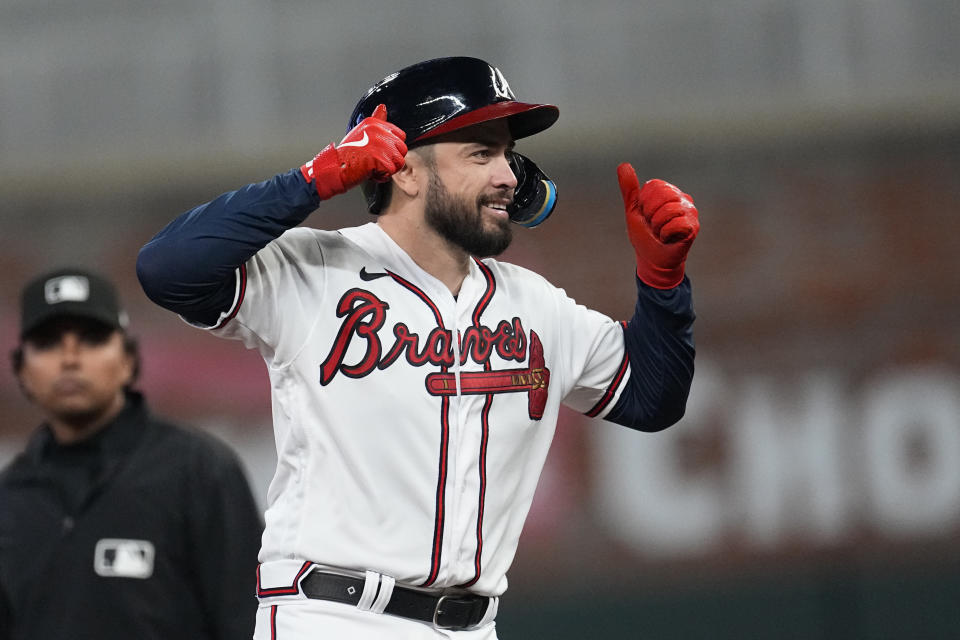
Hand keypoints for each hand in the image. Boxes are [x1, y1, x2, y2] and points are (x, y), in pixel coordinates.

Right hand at [300, 104, 407, 200]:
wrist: (336, 166)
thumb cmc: (346, 152)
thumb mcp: (361, 130)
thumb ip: (376, 121)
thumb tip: (383, 107)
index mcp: (374, 123)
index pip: (400, 135)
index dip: (393, 147)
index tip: (382, 152)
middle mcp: (379, 131)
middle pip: (402, 149)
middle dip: (392, 158)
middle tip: (376, 161)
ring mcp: (382, 146)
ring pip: (399, 161)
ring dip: (388, 168)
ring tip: (373, 167)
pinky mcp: (382, 160)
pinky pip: (392, 171)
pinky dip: (382, 176)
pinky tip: (371, 172)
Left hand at [617, 163, 699, 287]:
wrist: (652, 260)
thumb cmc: (645, 235)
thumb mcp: (633, 210)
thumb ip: (629, 189)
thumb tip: (623, 164)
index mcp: (667, 192)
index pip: (654, 186)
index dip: (644, 203)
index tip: (646, 215)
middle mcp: (682, 198)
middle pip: (663, 195)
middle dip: (651, 214)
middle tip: (653, 225)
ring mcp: (690, 212)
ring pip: (669, 210)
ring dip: (657, 226)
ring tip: (660, 232)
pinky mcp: (694, 227)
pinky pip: (676, 224)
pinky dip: (666, 234)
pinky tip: (669, 239)